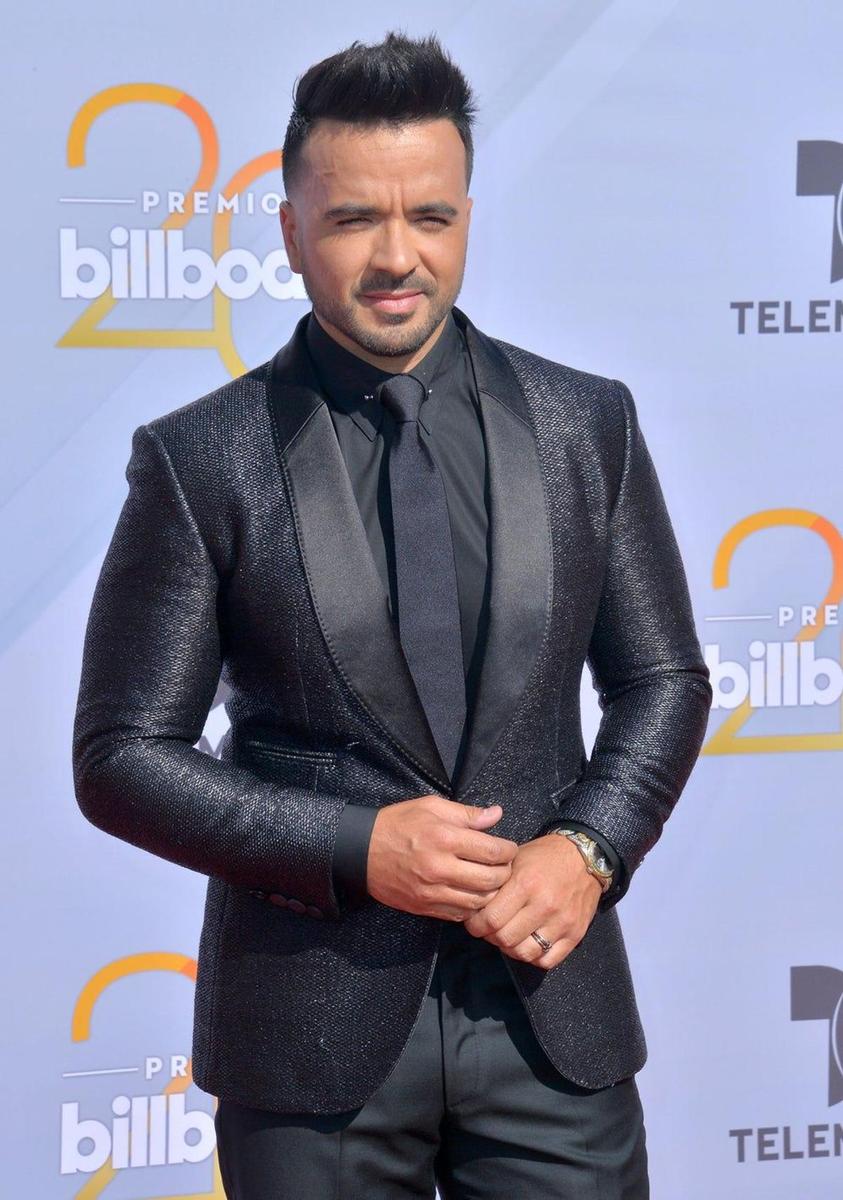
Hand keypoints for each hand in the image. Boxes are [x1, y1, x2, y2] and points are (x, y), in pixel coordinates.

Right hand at [366, 795, 518, 919]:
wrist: (360, 851)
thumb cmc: (398, 823)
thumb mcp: (430, 807)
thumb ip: (466, 814)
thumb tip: (497, 814)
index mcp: (444, 838)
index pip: (492, 852)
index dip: (508, 851)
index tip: (508, 848)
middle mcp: (440, 868)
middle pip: (491, 880)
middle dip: (505, 873)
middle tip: (504, 866)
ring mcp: (432, 892)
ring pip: (479, 901)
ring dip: (491, 892)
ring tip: (490, 880)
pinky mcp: (425, 907)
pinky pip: (460, 914)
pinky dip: (471, 906)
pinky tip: (471, 893)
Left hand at [461, 833, 601, 970]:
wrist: (584, 856)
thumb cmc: (543, 856)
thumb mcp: (515, 859)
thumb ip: (495, 883)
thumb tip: (474, 906)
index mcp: (525, 884)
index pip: (491, 919)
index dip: (475, 925)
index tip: (474, 922)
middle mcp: (544, 905)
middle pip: (505, 939)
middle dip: (490, 937)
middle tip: (489, 929)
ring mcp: (562, 922)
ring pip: (524, 953)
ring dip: (510, 949)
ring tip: (508, 937)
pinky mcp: (575, 935)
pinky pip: (547, 961)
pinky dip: (533, 957)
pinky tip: (528, 943)